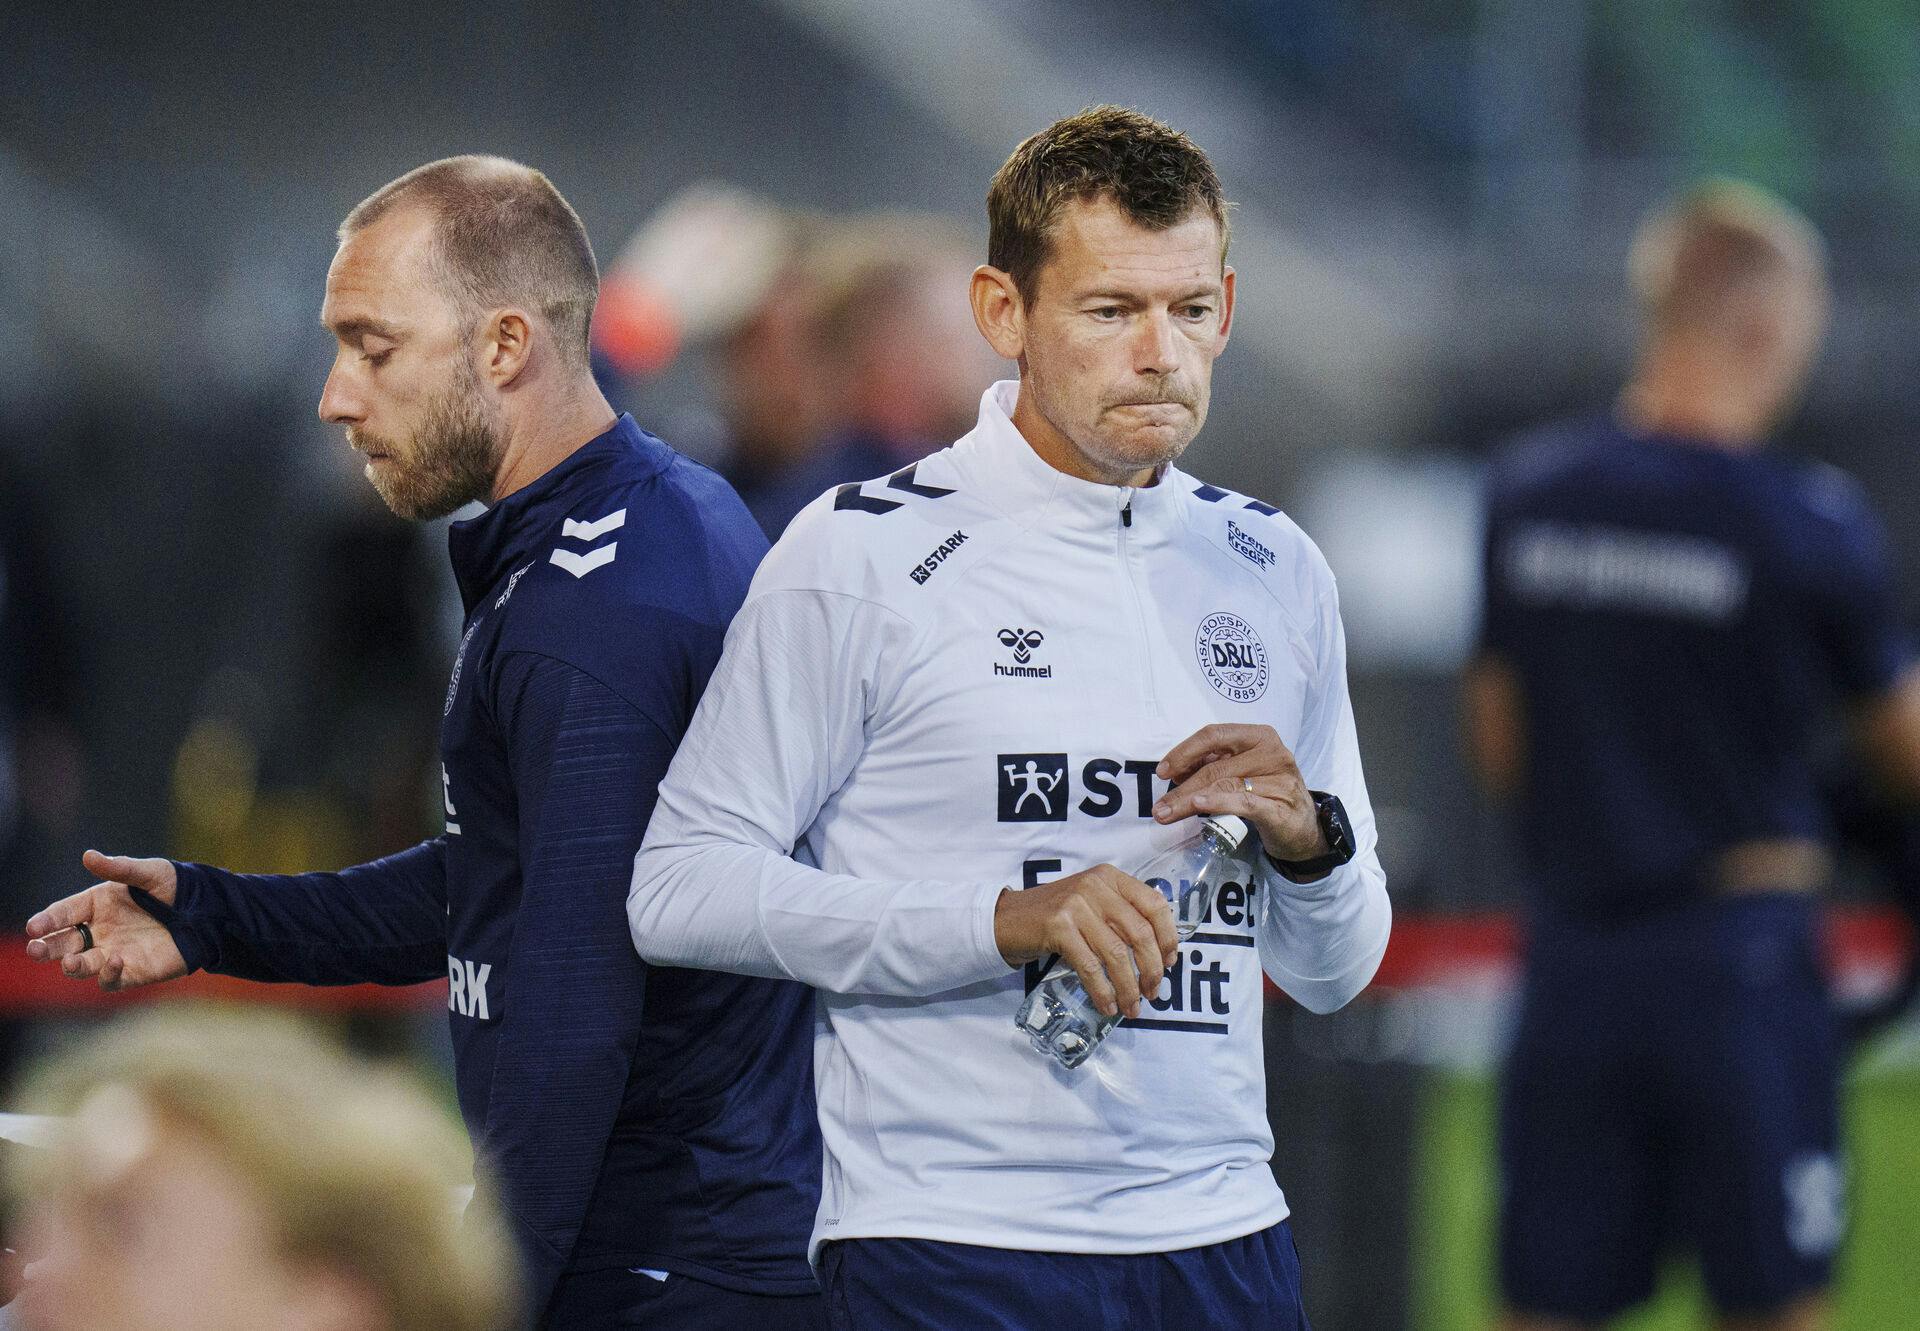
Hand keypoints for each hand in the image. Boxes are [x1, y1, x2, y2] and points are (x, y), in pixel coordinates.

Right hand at [23, 850, 186, 991]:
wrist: (207, 910)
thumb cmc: (176, 887)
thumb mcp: (149, 872)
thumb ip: (119, 867)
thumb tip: (88, 855)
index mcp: (96, 904)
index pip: (63, 914)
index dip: (47, 921)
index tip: (35, 927)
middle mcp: (100, 931)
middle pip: (63, 943)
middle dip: (45, 948)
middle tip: (35, 949)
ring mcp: (114, 952)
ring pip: (81, 966)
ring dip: (71, 966)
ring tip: (70, 961)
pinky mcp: (133, 971)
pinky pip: (111, 980)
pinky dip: (108, 974)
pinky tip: (114, 961)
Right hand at [993, 865, 1178, 1018]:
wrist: (1007, 919)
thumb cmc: (1056, 916)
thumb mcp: (1093, 904)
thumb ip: (1122, 917)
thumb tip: (1159, 957)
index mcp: (1111, 878)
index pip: (1155, 905)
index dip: (1168, 937)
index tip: (1169, 963)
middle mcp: (1096, 886)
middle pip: (1139, 933)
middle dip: (1151, 970)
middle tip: (1153, 993)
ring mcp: (1076, 905)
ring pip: (1116, 954)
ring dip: (1129, 987)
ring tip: (1132, 1007)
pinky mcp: (1058, 927)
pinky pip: (1090, 966)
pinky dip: (1103, 991)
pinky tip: (1107, 1005)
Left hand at [1153, 723, 1327, 868]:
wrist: (1301, 826)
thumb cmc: (1266, 792)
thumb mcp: (1242, 770)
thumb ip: (1214, 764)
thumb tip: (1175, 771)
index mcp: (1259, 736)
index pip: (1214, 735)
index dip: (1185, 751)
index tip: (1162, 771)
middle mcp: (1272, 752)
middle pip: (1215, 766)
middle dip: (1181, 787)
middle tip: (1159, 807)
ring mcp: (1279, 780)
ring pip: (1224, 786)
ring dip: (1189, 802)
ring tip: (1168, 814)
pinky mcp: (1280, 807)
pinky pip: (1244, 802)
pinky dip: (1219, 803)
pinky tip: (1199, 805)